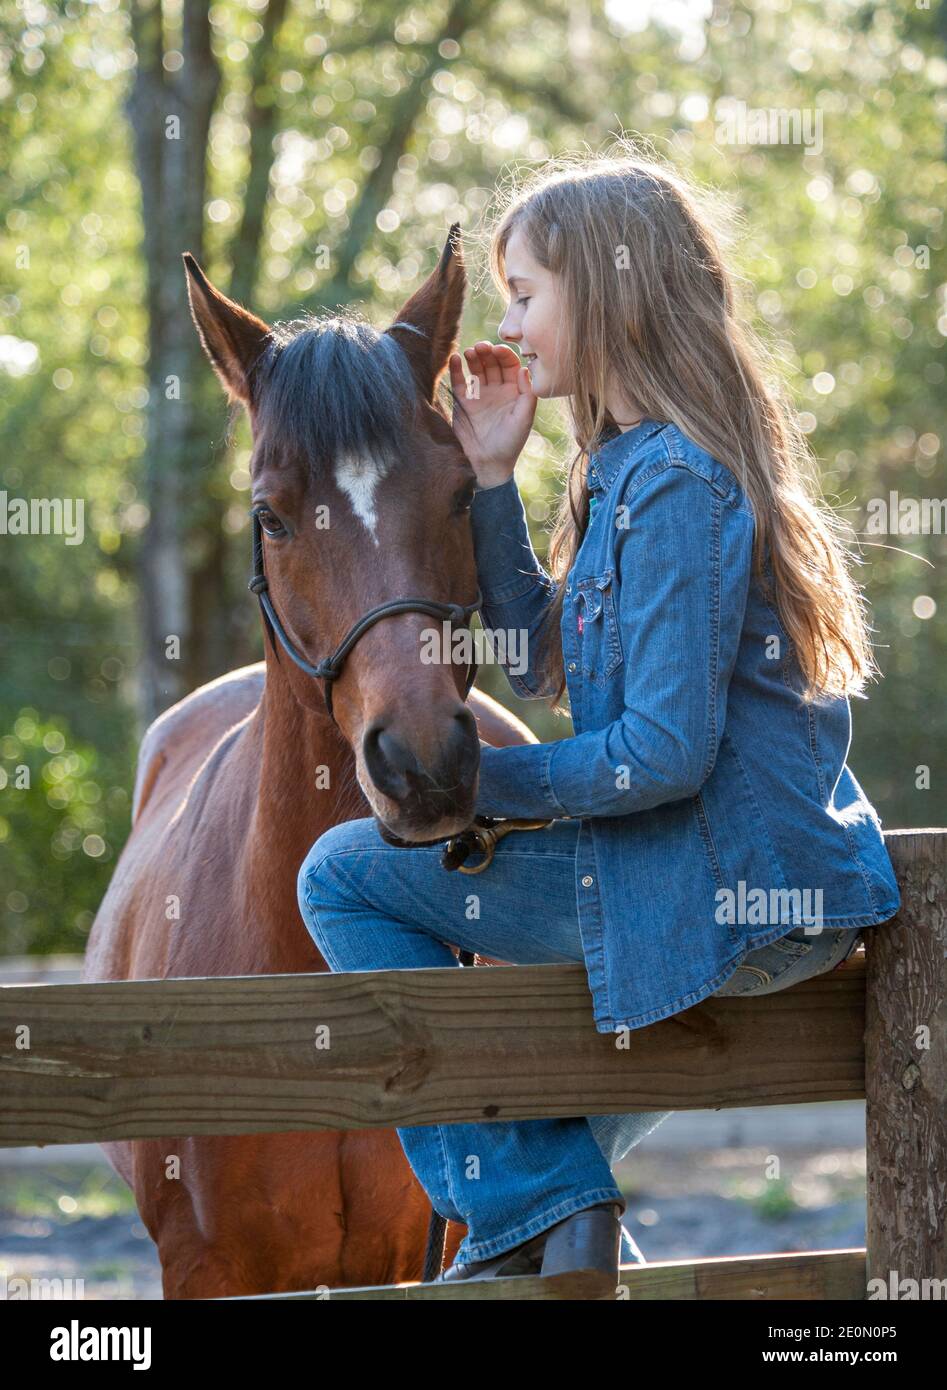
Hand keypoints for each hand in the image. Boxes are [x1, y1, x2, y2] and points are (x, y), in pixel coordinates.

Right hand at [448, 341, 537, 487]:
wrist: (486, 463)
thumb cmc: (510, 443)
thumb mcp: (524, 419)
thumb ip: (527, 394)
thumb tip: (524, 368)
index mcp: (514, 391)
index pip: (510, 364)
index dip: (504, 355)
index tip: (498, 350)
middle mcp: (497, 389)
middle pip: (492, 362)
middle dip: (487, 352)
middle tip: (481, 347)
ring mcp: (479, 394)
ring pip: (476, 368)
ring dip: (473, 357)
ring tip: (470, 352)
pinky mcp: (462, 401)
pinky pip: (458, 380)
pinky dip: (456, 368)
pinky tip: (455, 359)